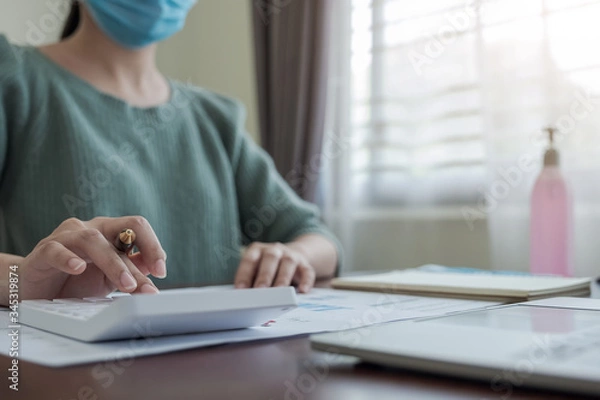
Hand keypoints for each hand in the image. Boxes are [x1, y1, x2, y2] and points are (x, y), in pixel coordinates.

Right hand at [20, 216, 166, 299]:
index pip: (137, 227)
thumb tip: (155, 269)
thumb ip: (132, 269)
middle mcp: (90, 228)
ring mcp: (67, 237)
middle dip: (140, 257)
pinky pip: (56, 250)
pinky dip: (68, 258)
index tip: (161, 271)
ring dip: (113, 263)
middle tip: (148, 283)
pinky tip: (79, 268)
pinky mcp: (44, 250)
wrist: (36, 288)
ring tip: (125, 285)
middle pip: (122, 231)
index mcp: (110, 232)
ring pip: (93, 240)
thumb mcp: (110, 277)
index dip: (153, 245)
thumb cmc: (75, 281)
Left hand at [234, 242, 315, 292]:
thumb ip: (250, 281)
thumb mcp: (256, 270)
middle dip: (264, 275)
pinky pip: (307, 271)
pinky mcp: (304, 264)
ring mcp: (291, 255)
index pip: (249, 260)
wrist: (293, 256)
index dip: (244, 274)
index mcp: (258, 250)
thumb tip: (243, 299)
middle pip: (270, 259)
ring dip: (283, 278)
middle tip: (260, 291)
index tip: (240, 289)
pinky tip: (303, 291)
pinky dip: (306, 281)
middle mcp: (274, 250)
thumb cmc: (268, 268)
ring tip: (280, 294)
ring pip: (288, 263)